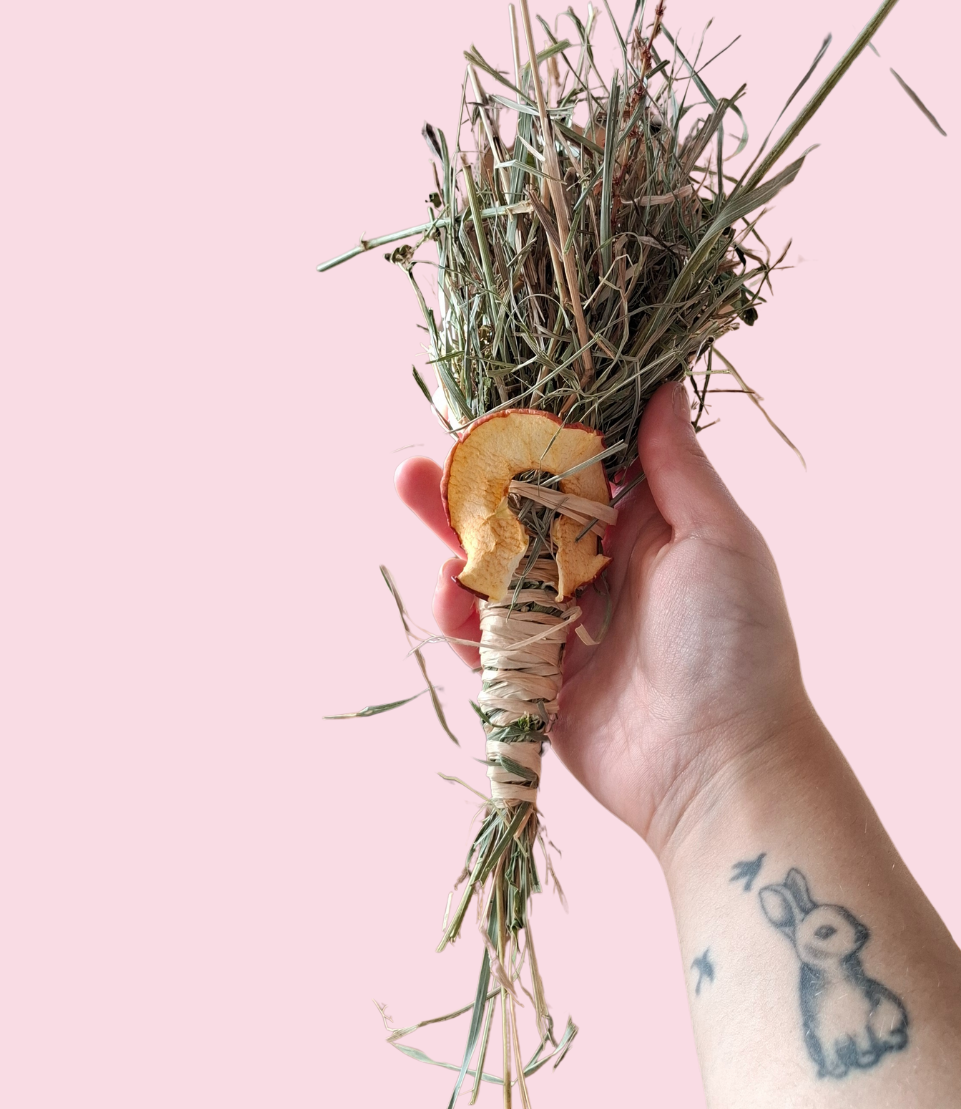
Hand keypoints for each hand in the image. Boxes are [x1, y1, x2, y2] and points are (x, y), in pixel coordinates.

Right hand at [395, 383, 814, 857]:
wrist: (723, 770)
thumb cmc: (738, 645)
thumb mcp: (718, 539)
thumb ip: (677, 466)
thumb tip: (663, 385)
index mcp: (640, 530)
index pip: (571, 471)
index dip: (528, 441)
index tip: (488, 409)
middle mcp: (595, 571)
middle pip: (516, 518)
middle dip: (465, 488)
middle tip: (416, 462)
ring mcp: (561, 627)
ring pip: (490, 573)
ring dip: (450, 541)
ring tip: (415, 505)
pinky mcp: (533, 681)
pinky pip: (481, 640)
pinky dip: (458, 614)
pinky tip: (447, 590)